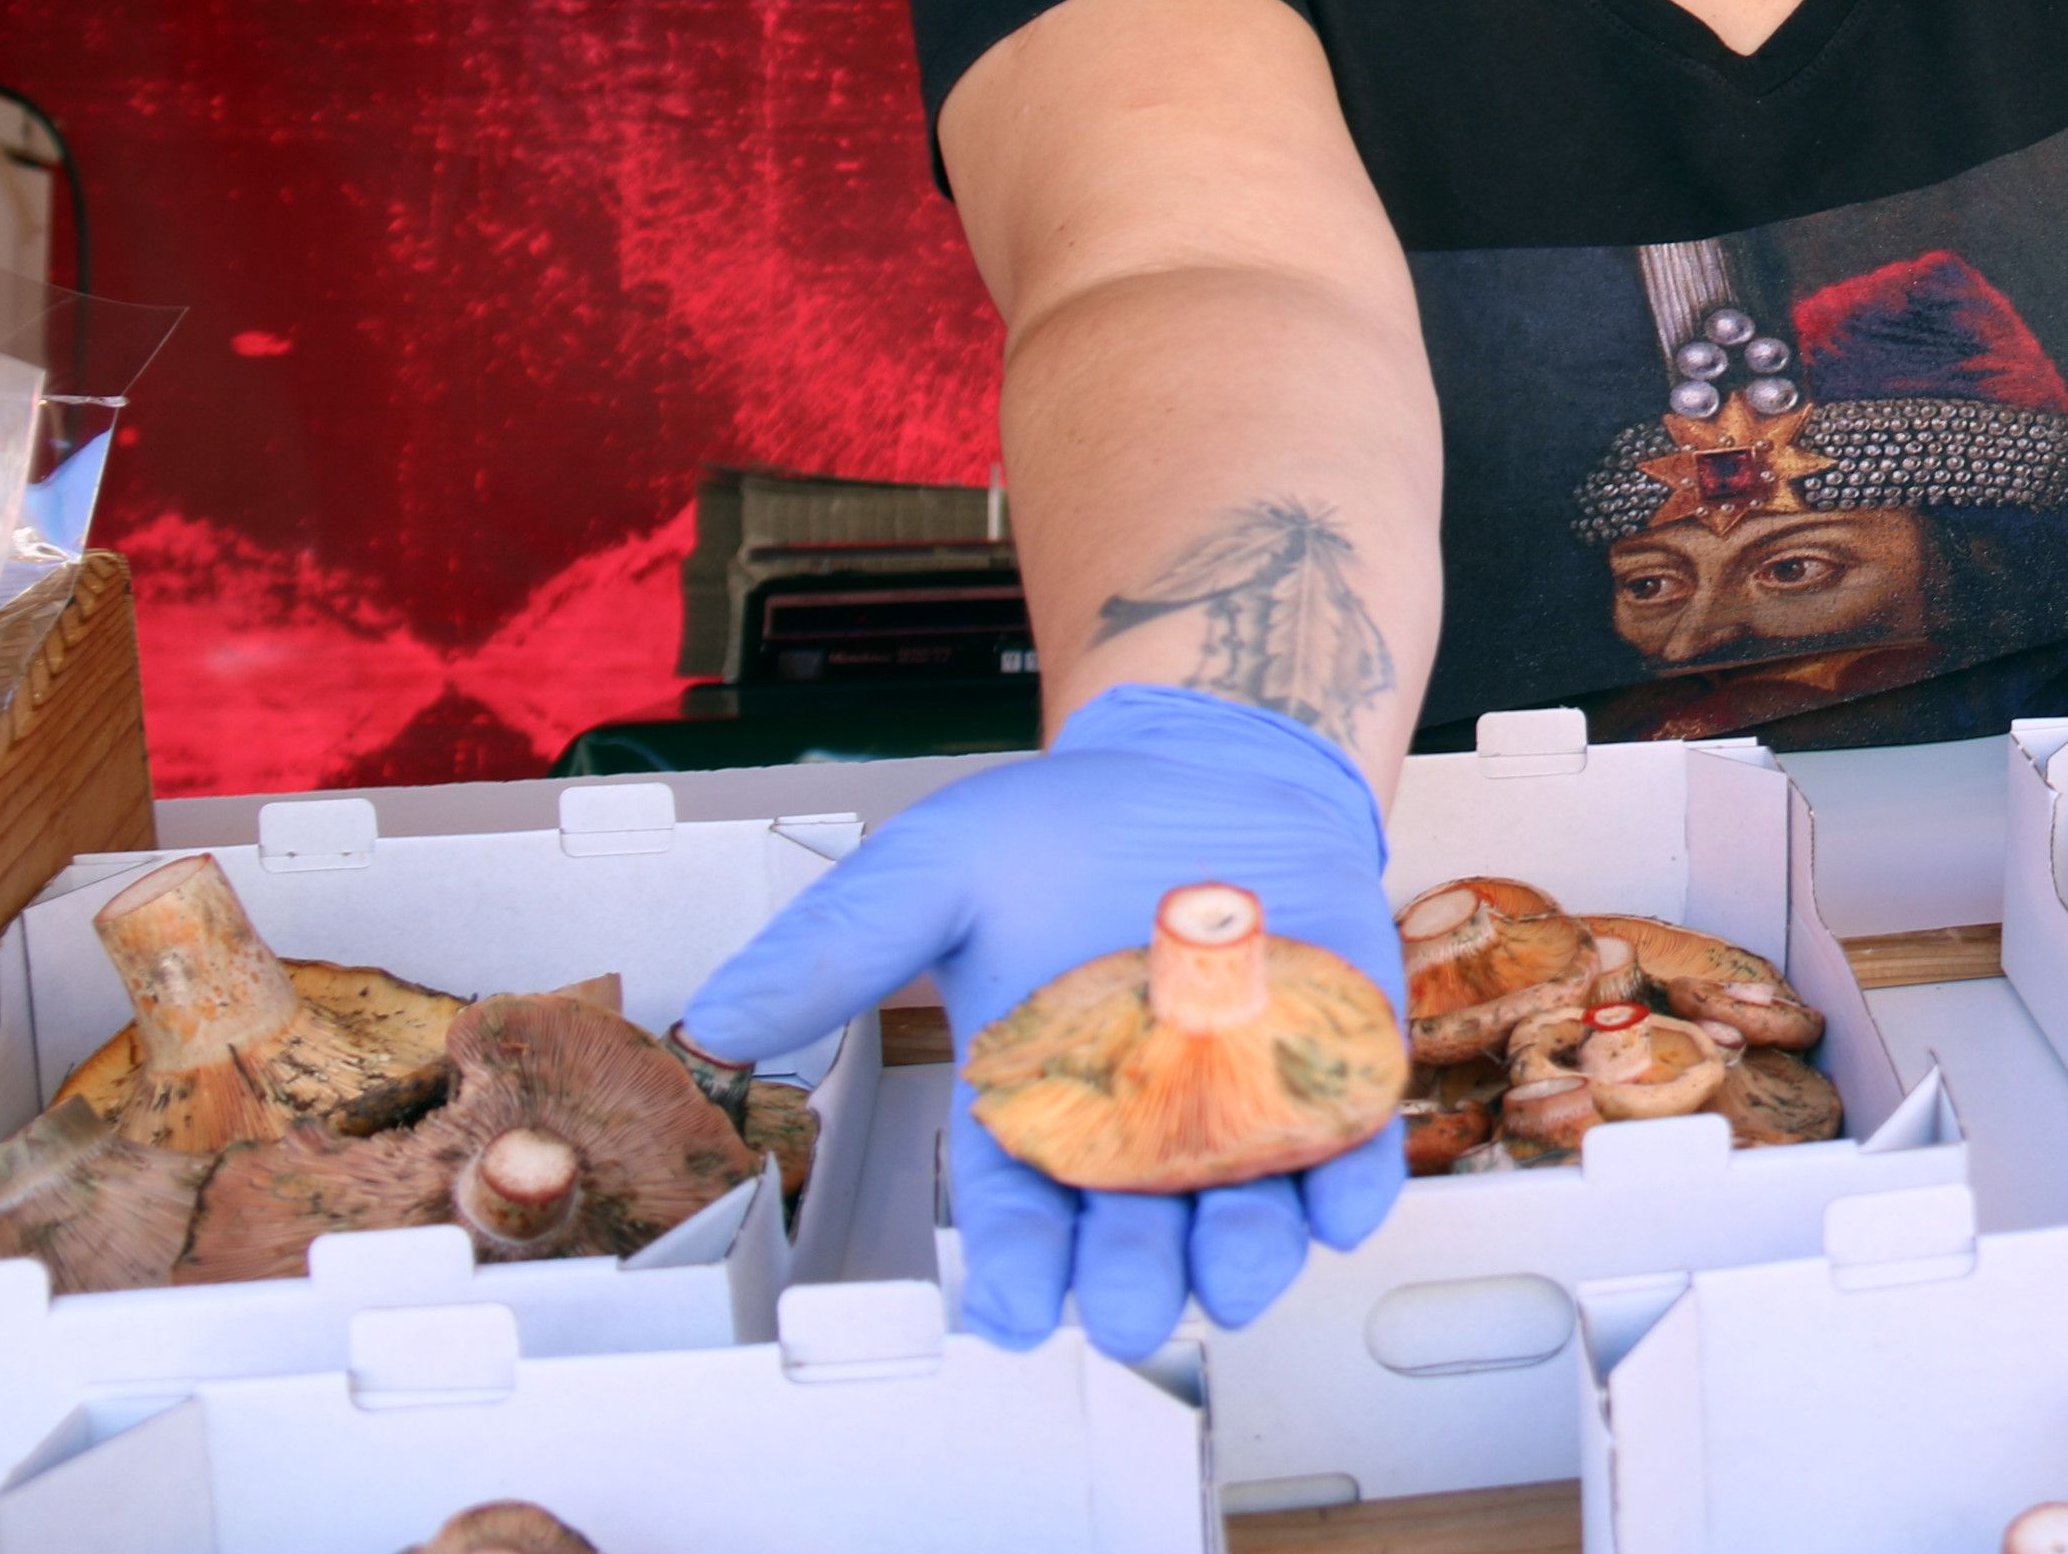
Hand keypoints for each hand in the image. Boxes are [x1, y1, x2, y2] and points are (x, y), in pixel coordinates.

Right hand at [677, 685, 1404, 1358]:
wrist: (1208, 762)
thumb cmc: (1068, 829)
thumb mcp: (936, 870)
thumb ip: (840, 946)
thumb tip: (717, 1017)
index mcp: (1036, 1110)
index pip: (1019, 1220)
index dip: (1017, 1269)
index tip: (1011, 1303)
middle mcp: (1139, 1134)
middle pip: (1131, 1243)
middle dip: (1129, 1279)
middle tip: (1123, 1295)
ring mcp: (1242, 1112)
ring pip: (1245, 1221)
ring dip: (1243, 1252)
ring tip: (1230, 1260)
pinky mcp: (1333, 1076)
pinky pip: (1349, 1154)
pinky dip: (1349, 1182)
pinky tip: (1338, 1194)